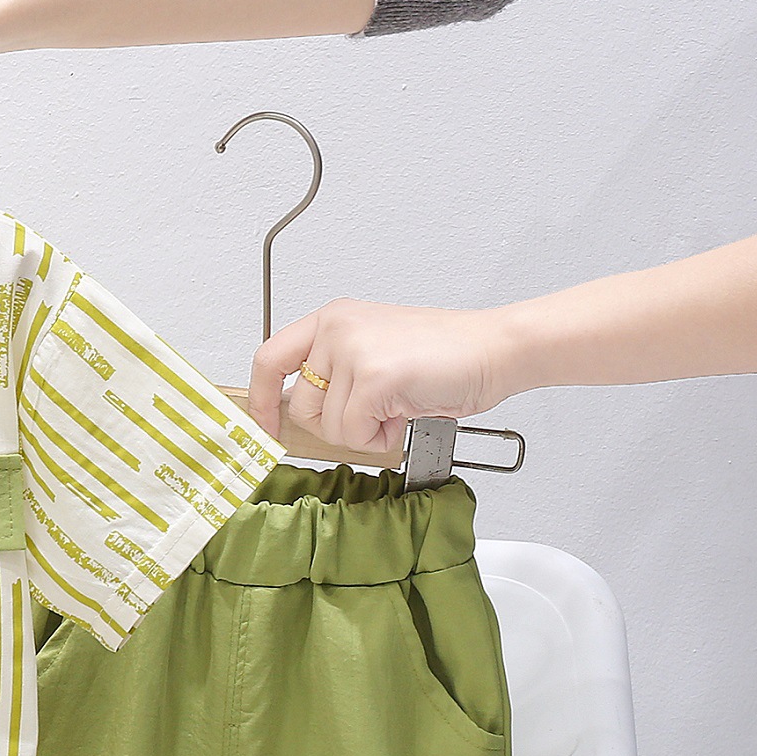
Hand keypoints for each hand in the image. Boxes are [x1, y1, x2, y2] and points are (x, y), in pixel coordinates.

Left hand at [247, 299, 515, 451]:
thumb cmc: (445, 355)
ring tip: (397, 406)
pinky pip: (354, 434)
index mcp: (332, 318)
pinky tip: (406, 413)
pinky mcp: (373, 378)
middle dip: (335, 425)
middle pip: (299, 406)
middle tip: (374, 411)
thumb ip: (334, 372)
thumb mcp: (373, 350)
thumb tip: (296, 415)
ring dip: (364, 431)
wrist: (496, 349)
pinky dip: (381, 437)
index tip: (264, 426)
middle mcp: (336, 329)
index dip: (260, 399)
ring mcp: (352, 351)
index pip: (269, 358)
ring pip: (329, 426)